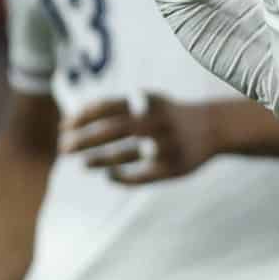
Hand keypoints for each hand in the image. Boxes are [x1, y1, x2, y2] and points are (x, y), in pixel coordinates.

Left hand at [59, 94, 217, 184]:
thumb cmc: (169, 115)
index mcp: (149, 102)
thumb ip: (117, 107)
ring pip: (125, 155)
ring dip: (100, 160)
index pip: (107, 106)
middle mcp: (158, 122)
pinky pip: (140, 176)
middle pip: (113, 130)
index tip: (63, 126)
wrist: (215, 127)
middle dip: (84, 140)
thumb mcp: (147, 102)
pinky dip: (121, 178)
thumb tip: (72, 118)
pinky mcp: (173, 167)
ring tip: (84, 164)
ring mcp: (166, 145)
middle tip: (63, 148)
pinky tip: (109, 175)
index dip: (81, 117)